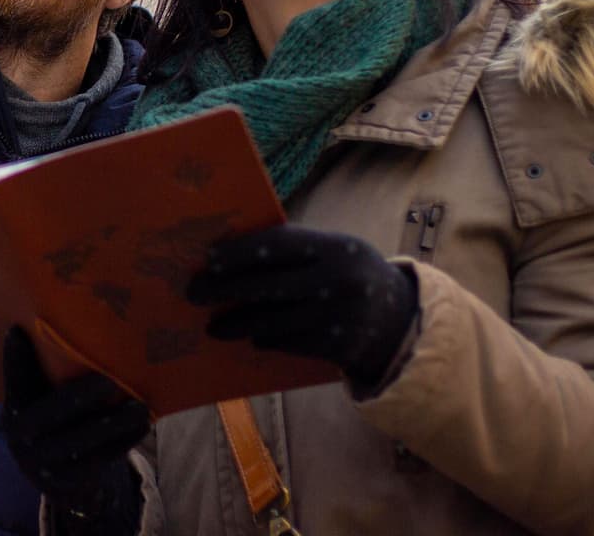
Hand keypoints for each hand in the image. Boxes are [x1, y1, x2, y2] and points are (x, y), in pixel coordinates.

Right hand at [2, 326, 146, 532]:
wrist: (56, 478)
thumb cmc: (54, 422)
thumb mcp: (39, 399)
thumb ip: (40, 371)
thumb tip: (36, 325)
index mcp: (12, 410)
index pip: (12, 380)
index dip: (13, 359)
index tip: (18, 331)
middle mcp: (21, 439)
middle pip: (51, 415)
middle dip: (80, 396)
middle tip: (109, 380)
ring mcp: (44, 464)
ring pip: (81, 441)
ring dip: (114, 423)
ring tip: (140, 406)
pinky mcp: (68, 481)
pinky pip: (99, 460)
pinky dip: (123, 442)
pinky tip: (141, 426)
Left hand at [187, 225, 418, 390]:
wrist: (400, 319)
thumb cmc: (349, 273)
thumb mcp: (334, 251)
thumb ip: (294, 250)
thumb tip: (228, 254)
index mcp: (336, 247)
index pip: (277, 245)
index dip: (239, 251)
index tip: (208, 258)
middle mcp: (338, 280)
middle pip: (267, 285)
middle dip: (224, 289)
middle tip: (193, 292)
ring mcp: (339, 317)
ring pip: (272, 321)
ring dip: (236, 324)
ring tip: (213, 326)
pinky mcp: (337, 348)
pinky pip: (288, 343)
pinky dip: (266, 339)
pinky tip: (252, 336)